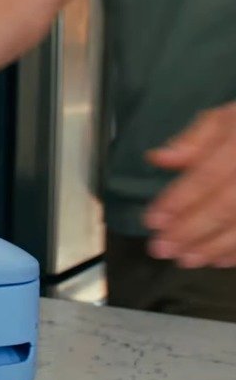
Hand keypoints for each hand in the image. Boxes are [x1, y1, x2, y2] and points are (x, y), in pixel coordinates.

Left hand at [144, 102, 235, 267]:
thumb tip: (158, 158)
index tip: (152, 221)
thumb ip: (194, 139)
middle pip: (226, 206)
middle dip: (191, 230)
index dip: (178, 200)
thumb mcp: (225, 118)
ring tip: (185, 259)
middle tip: (161, 248)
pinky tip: (218, 261)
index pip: (207, 175)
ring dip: (214, 247)